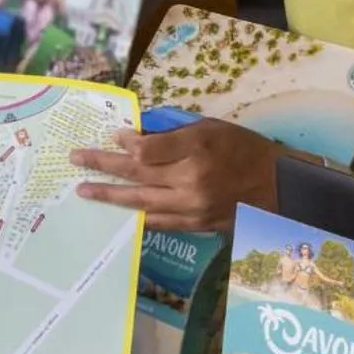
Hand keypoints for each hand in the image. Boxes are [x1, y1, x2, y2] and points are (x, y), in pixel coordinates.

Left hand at [69, 121, 293, 231]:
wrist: (278, 188)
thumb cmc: (243, 149)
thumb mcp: (210, 129)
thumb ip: (173, 135)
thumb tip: (134, 139)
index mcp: (197, 150)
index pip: (148, 150)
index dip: (126, 143)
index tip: (112, 136)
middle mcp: (191, 181)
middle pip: (138, 174)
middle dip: (103, 167)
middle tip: (75, 160)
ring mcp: (192, 207)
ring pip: (142, 201)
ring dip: (110, 196)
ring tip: (84, 191)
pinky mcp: (195, 225)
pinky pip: (159, 222)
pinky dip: (137, 217)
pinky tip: (118, 214)